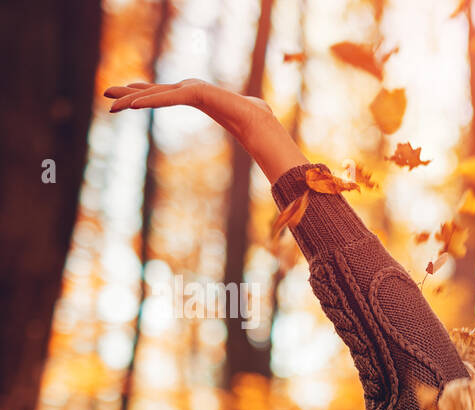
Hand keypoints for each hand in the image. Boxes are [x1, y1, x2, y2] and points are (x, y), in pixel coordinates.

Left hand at [104, 79, 271, 140]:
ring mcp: (194, 88)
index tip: (125, 98)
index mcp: (197, 95)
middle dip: (128, 92)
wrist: (266, 123)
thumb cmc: (255, 128)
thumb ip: (239, 135)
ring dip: (131, 99)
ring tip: (111, 104)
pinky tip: (132, 106)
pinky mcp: (197, 92)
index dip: (142, 93)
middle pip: (153, 90)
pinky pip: (167, 98)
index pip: (163, 93)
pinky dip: (149, 101)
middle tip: (105, 93)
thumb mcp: (238, 130)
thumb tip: (256, 152)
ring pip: (156, 94)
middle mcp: (191, 88)